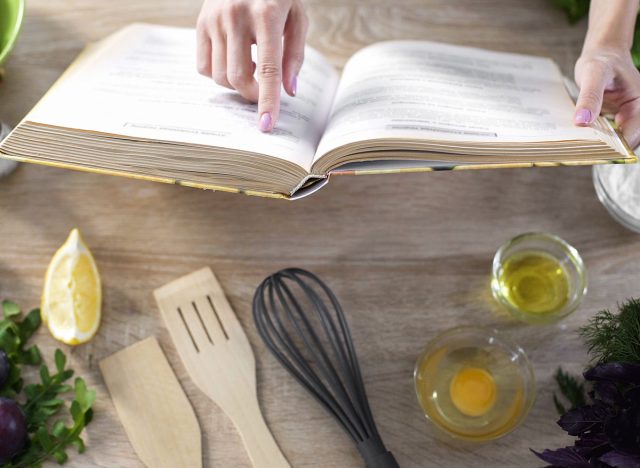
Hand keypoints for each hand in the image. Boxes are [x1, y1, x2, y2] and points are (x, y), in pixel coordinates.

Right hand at [196, 0, 308, 131]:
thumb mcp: (297, 17)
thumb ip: (295, 55)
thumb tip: (288, 91)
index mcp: (267, 13)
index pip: (268, 69)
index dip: (268, 101)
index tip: (267, 126)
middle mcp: (236, 16)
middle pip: (239, 78)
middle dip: (252, 95)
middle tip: (262, 92)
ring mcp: (214, 18)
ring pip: (219, 76)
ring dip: (236, 83)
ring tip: (250, 66)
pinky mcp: (200, 22)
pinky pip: (202, 67)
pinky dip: (217, 74)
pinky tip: (232, 59)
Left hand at [574, 47, 639, 148]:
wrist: (602, 53)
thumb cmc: (601, 60)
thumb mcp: (593, 73)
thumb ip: (589, 96)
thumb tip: (582, 121)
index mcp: (639, 103)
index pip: (634, 134)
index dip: (617, 146)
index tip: (595, 151)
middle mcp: (636, 112)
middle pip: (626, 141)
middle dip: (607, 149)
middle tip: (583, 152)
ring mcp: (625, 117)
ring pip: (616, 140)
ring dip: (600, 146)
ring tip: (580, 147)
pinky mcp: (614, 119)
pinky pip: (606, 135)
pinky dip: (595, 138)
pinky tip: (580, 138)